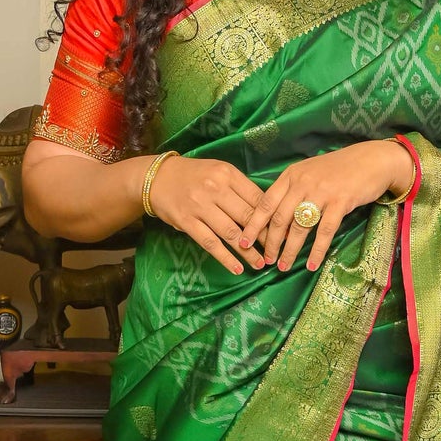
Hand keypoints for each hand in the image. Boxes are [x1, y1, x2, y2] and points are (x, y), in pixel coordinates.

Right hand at [148, 154, 266, 275]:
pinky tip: (237, 268)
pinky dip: (226, 258)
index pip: (257, 198)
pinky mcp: (187, 222)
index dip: (272, 218)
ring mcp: (200, 206)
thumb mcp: (219, 172)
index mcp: (228, 174)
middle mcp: (215, 188)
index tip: (283, 232)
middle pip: (247, 216)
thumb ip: (240, 188)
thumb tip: (267, 211)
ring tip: (260, 264)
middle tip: (276, 251)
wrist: (157, 178)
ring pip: (231, 233)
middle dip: (264, 237)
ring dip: (248, 252)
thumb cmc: (194, 176)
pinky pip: (210, 243)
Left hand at [239, 140, 415, 272]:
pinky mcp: (340, 202)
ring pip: (299, 227)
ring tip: (283, 266)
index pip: (265, 203)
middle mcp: (302, 183)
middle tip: (265, 261)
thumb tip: (276, 222)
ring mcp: (321, 192)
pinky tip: (311, 265)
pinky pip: (324, 232)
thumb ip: (292, 192)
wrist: (371, 160)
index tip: (243, 242)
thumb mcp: (309, 174)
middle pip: (279, 218)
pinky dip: (316, 251)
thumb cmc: (339, 170)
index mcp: (291, 175)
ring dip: (290, 250)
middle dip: (270, 243)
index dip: (253, 225)